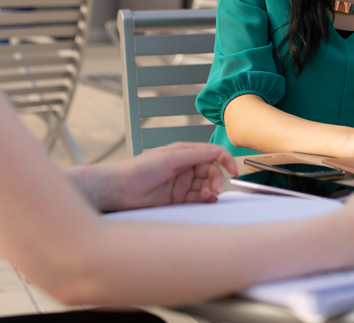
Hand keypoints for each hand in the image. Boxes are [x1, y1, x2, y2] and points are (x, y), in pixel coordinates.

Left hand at [102, 142, 237, 211]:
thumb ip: (195, 155)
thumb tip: (218, 152)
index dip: (226, 160)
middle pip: (212, 171)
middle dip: (217, 179)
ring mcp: (182, 184)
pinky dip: (205, 200)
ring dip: (211, 191)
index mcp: (184, 152)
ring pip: (206, 186)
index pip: (212, 153)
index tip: (234, 171)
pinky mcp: (178, 200)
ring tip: (207, 196)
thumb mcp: (170, 158)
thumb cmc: (140, 169)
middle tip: (215, 190)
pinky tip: (206, 201)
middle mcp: (185, 167)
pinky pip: (198, 199)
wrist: (120, 191)